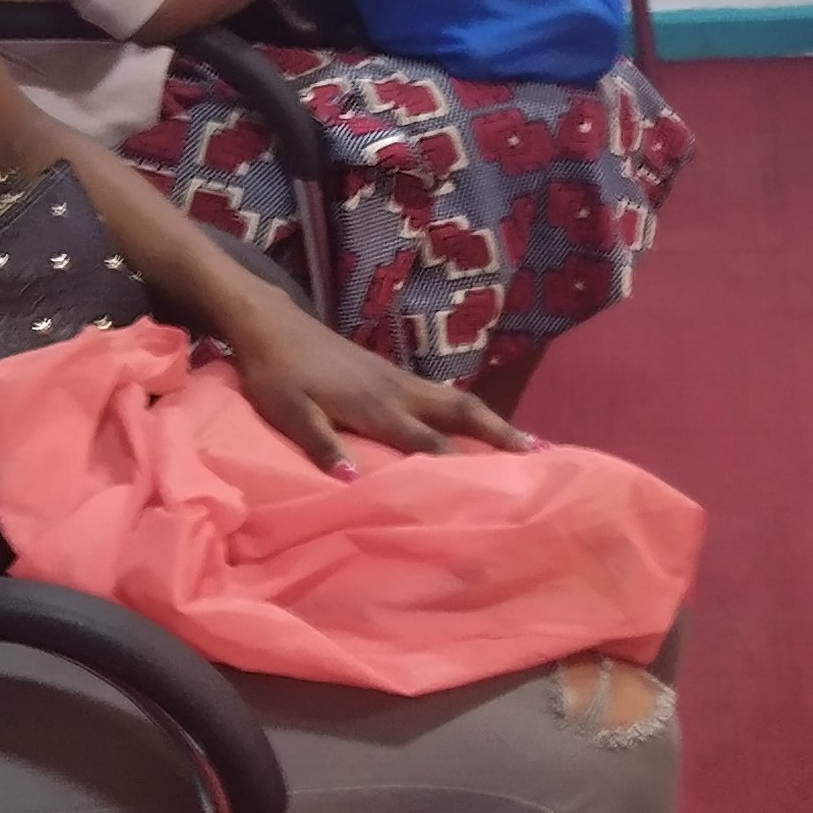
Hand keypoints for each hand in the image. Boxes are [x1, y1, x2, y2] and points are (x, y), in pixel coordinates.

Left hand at [224, 298, 529, 470]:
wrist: (271, 324)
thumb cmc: (278, 375)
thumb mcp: (289, 414)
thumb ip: (321, 445)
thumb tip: (351, 481)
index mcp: (376, 407)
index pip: (428, 442)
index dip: (461, 465)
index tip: (499, 487)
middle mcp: (398, 391)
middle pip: (461, 412)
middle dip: (500, 433)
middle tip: (541, 453)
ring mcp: (398, 378)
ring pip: (456, 400)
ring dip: (491, 421)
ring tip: (525, 442)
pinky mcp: (391, 373)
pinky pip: (442, 394)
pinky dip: (467, 412)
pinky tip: (476, 425)